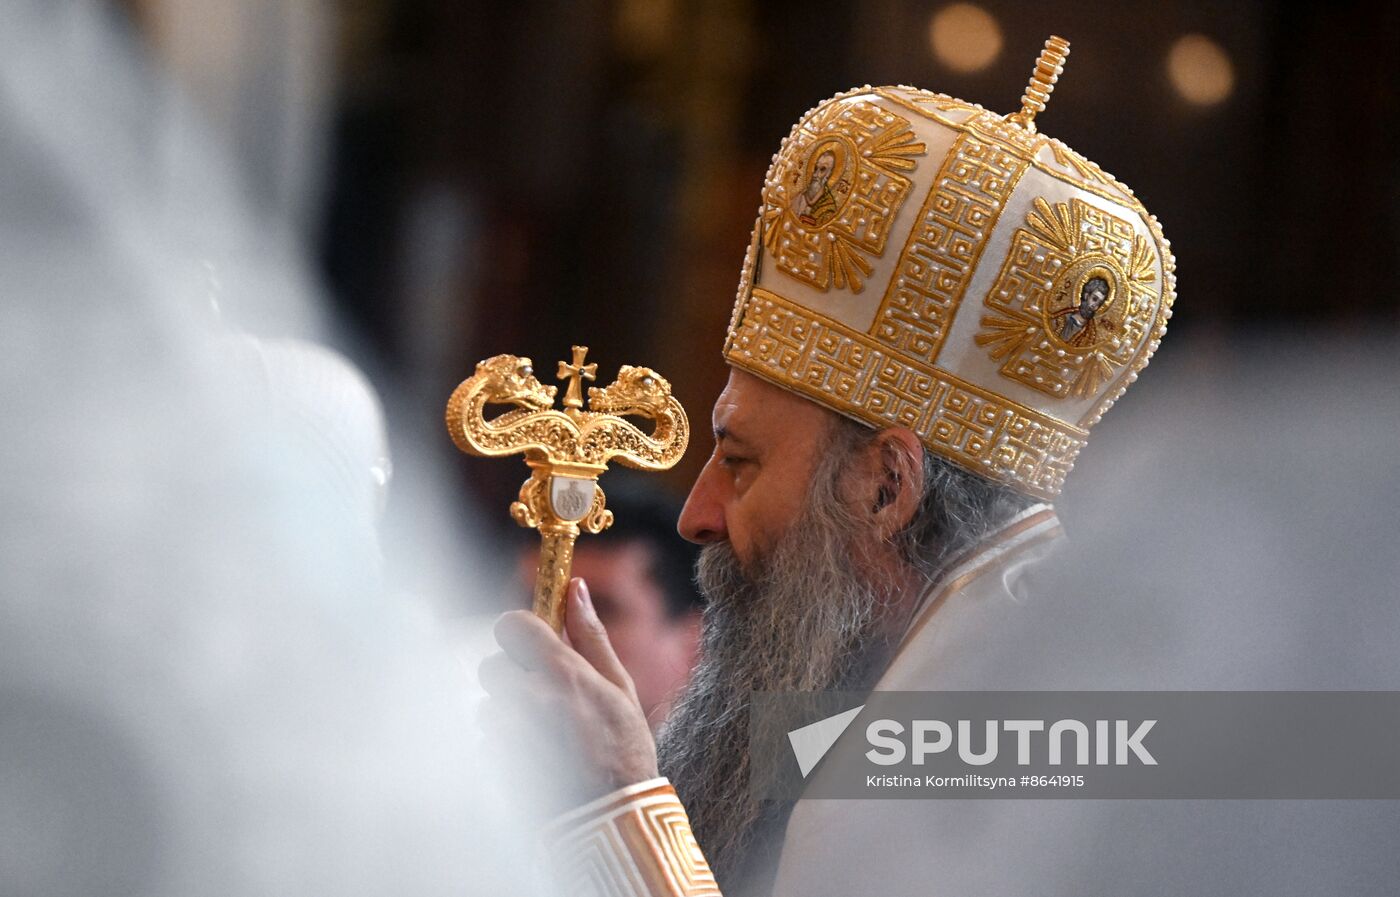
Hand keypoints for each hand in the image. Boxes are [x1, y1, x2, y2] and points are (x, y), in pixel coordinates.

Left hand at [479, 578, 658, 805]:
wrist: (611, 818)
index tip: (536, 645)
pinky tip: (537, 756)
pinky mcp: (495, 760)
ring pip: (487, 703)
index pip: (511, 624)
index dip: (521, 631)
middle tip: (546, 696)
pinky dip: (505, 742)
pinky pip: (487, 737)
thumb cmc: (624, 748)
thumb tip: (574, 587)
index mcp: (561, 672)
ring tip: (546, 733)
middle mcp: (527, 697)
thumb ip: (591, 635)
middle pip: (492, 664)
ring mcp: (507, 731)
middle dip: (513, 675)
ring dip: (508, 712)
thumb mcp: (621, 686)